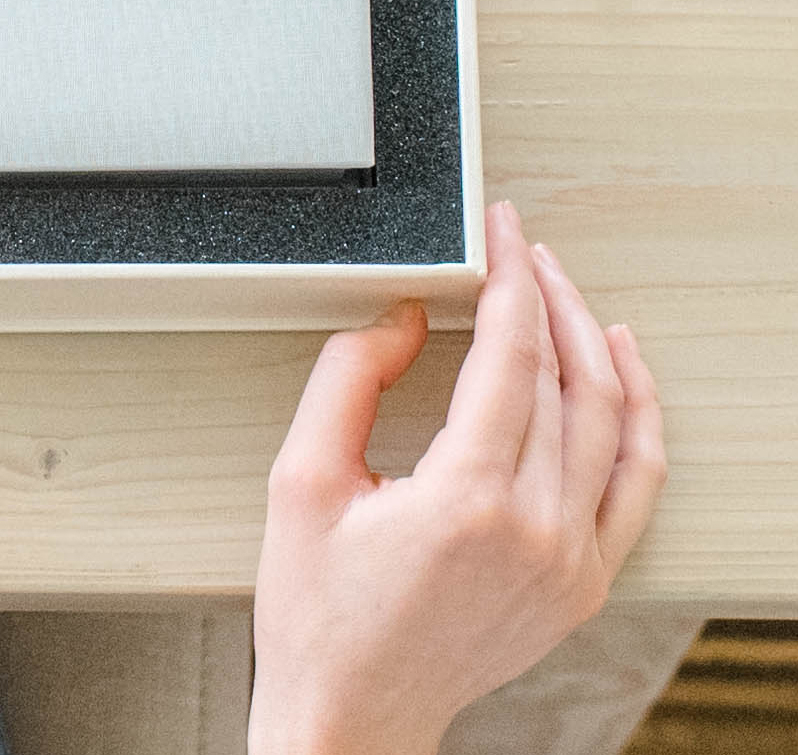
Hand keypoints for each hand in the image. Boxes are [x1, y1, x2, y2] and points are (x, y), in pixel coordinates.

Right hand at [247, 201, 666, 754]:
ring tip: (568, 292)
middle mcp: (533, 533)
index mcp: (465, 501)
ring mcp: (569, 564)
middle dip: (547, 297)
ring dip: (595, 346)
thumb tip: (404, 318)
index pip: (510, 357)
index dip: (508, 279)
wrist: (354, 710)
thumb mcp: (300, 477)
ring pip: (612, 427)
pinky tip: (622, 375)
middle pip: (566, 381)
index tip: (501, 232)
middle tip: (521, 248)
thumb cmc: (319, 608)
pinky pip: (635, 488)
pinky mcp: (582, 586)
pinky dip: (639, 422)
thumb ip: (349, 378)